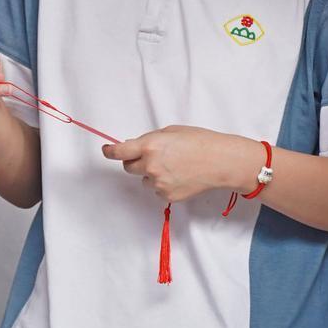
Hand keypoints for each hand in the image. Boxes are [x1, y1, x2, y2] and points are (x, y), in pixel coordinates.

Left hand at [102, 126, 264, 202]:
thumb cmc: (200, 141)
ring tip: (175, 166)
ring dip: (152, 173)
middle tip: (152, 156)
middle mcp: (150, 165)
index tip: (107, 151)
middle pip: (129, 167)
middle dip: (135, 161)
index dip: (110, 151)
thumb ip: (151, 140)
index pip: (119, 152)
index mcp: (149, 146)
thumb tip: (136, 148)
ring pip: (144, 179)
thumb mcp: (172, 131)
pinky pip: (157, 190)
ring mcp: (158, 183)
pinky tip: (181, 176)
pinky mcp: (167, 195)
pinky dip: (164, 184)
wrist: (220, 161)